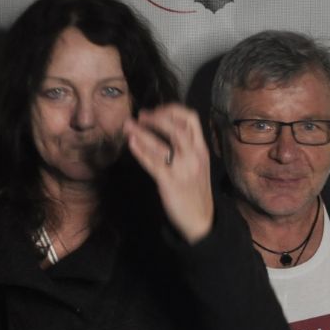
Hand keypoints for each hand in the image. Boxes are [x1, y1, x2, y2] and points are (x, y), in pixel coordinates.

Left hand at [124, 103, 213, 243]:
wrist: (201, 219)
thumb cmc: (195, 190)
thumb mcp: (198, 164)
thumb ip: (187, 147)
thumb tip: (166, 128)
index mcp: (201, 149)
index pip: (191, 119)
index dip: (171, 110)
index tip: (156, 111)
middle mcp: (193, 155)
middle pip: (176, 127)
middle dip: (155, 118)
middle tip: (140, 116)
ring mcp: (182, 169)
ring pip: (161, 145)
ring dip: (141, 132)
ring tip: (128, 126)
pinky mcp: (169, 182)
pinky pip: (152, 163)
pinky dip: (139, 151)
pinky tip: (131, 144)